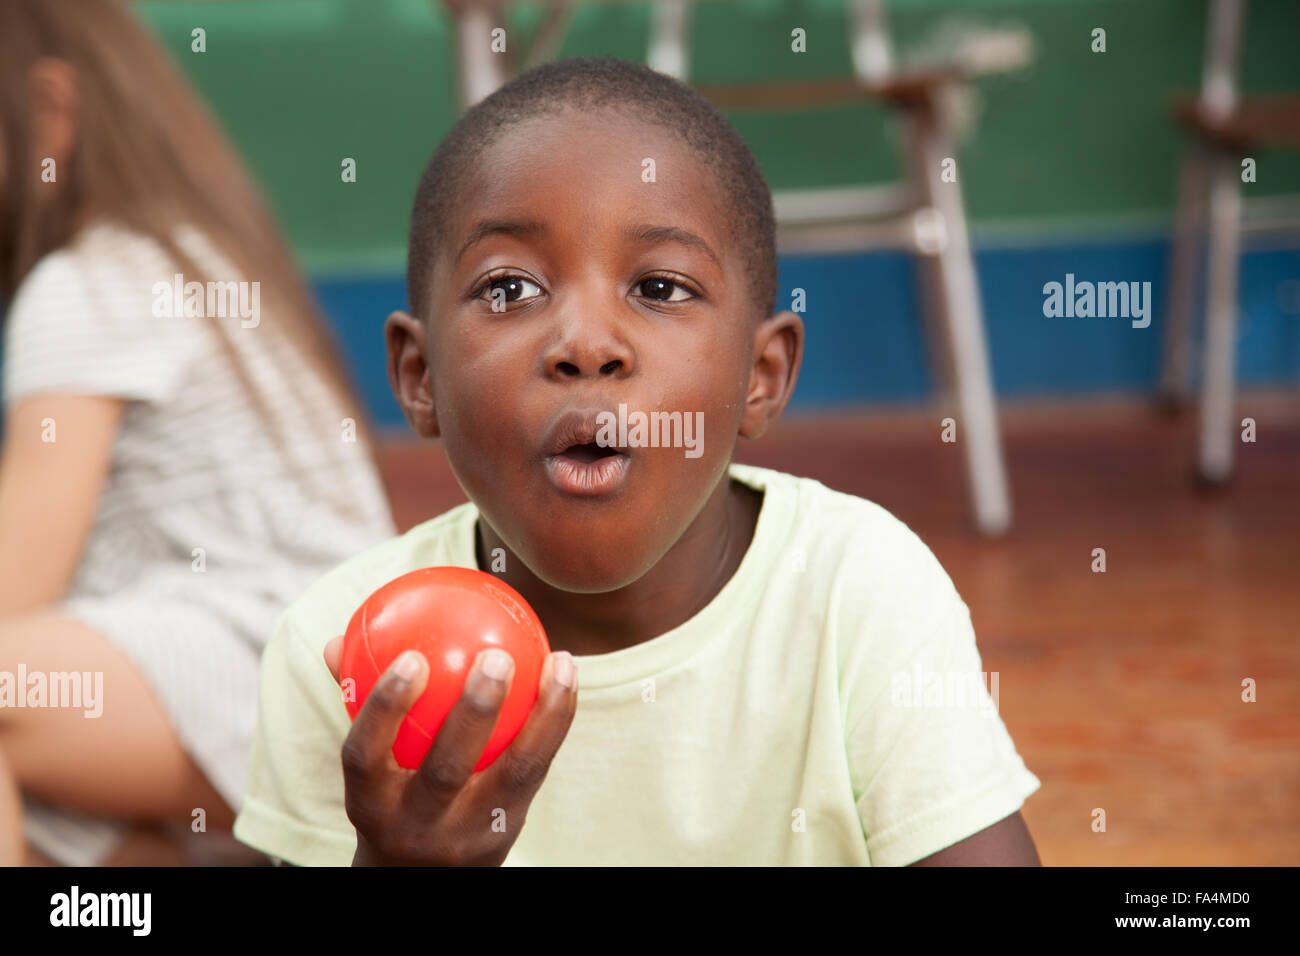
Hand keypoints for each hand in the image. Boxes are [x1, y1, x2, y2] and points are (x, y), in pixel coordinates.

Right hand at [322, 635, 577, 865]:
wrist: (416, 880)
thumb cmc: (387, 797)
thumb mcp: (367, 767)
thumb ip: (357, 703)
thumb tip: (339, 640)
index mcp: (371, 804)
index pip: (366, 756)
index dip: (385, 709)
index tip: (410, 657)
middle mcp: (418, 825)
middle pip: (446, 770)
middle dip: (473, 712)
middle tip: (496, 656)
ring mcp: (469, 832)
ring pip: (513, 772)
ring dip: (541, 714)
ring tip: (559, 661)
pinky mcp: (508, 829)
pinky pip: (538, 769)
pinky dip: (555, 720)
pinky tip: (567, 673)